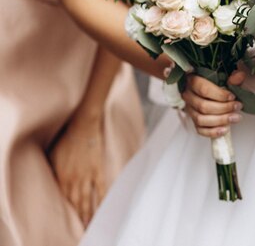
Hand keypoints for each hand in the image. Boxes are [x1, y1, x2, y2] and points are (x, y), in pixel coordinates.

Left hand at [49, 110, 105, 226]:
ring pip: (88, 200)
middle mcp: (74, 179)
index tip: (69, 223)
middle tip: (82, 230)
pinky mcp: (99, 169)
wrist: (83, 123)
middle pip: (76, 204)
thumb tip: (53, 180)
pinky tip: (104, 208)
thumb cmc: (66, 135)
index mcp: (61, 176)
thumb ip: (53, 170)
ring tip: (91, 225)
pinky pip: (102, 188)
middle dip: (78, 218)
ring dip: (89, 214)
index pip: (63, 199)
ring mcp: (88, 175)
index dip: (66, 212)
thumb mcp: (52, 154)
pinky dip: (103, 199)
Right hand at [182, 70, 245, 137]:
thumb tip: (239, 76)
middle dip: (224, 108)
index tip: (232, 97)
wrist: (211, 92)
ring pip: (201, 119)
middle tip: (237, 107)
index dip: (220, 95)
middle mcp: (189, 96)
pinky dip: (213, 132)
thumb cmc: (217, 83)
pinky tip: (225, 129)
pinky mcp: (194, 121)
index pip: (204, 89)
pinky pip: (200, 130)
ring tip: (235, 118)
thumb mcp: (226, 76)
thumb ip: (233, 77)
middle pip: (203, 106)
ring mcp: (190, 110)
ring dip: (221, 120)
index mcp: (193, 81)